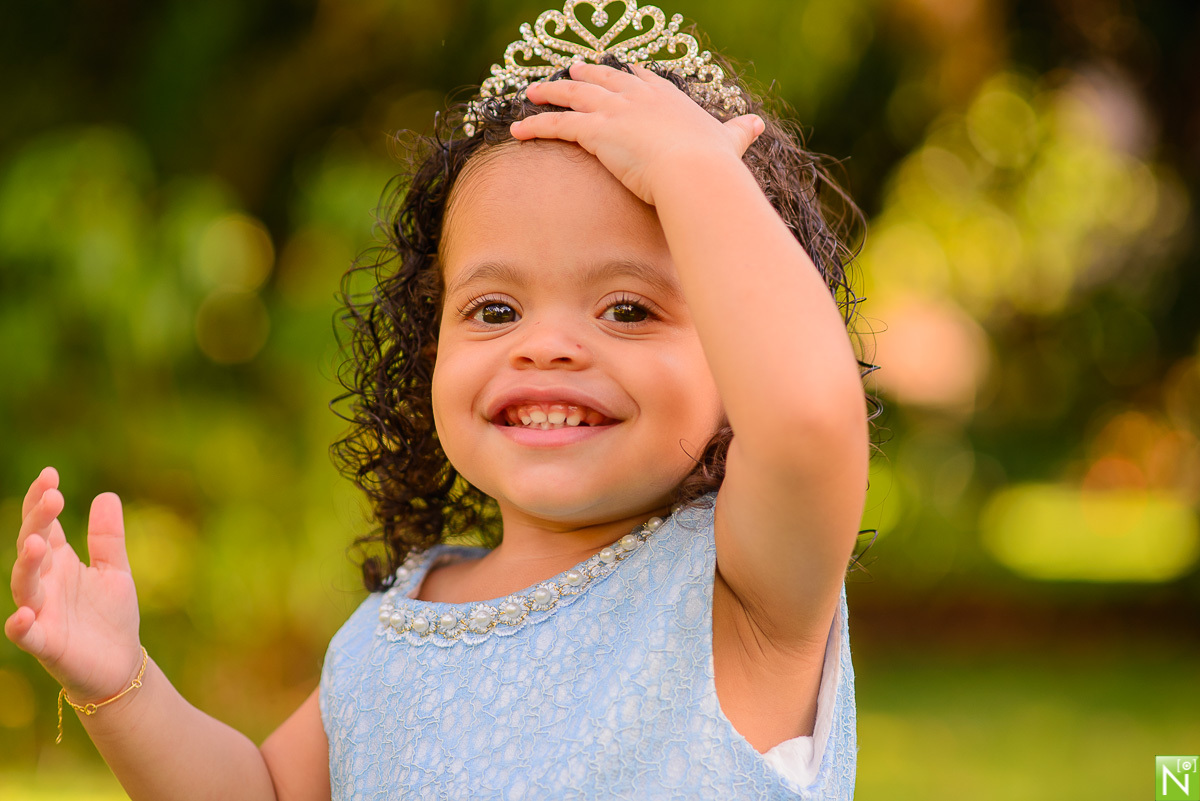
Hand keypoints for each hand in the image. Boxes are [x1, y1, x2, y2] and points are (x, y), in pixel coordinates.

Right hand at [6, 467, 143, 702]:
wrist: (120, 664)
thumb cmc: (110, 617)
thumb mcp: (115, 570)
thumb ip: (107, 537)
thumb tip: (106, 495)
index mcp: (60, 563)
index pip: (44, 526)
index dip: (42, 501)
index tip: (50, 474)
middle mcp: (45, 584)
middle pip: (32, 547)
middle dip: (37, 522)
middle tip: (52, 496)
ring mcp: (42, 613)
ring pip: (24, 585)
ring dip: (26, 564)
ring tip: (37, 542)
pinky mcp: (46, 643)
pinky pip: (26, 634)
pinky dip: (20, 625)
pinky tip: (23, 613)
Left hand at [512, 61, 763, 206]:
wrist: (695, 172)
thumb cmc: (713, 164)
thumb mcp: (729, 142)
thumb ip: (739, 132)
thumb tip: (758, 124)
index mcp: (668, 99)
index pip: (645, 79)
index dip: (631, 76)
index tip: (624, 71)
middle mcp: (638, 97)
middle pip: (604, 78)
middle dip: (586, 73)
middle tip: (572, 69)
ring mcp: (614, 110)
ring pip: (574, 95)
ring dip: (551, 93)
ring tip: (533, 92)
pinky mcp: (594, 130)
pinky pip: (556, 126)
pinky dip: (535, 126)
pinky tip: (516, 130)